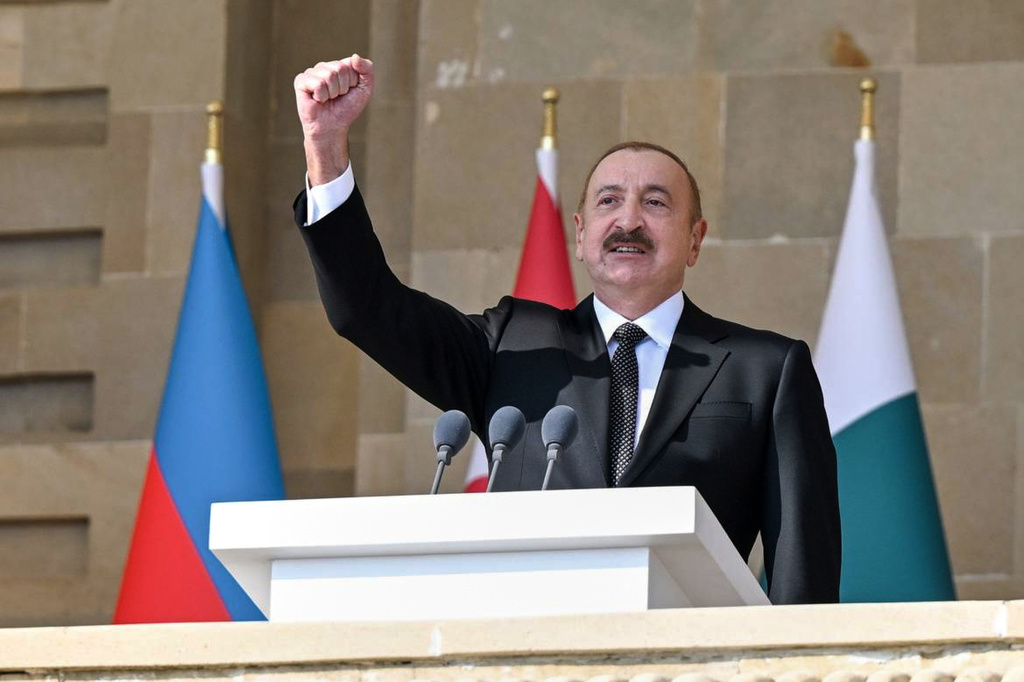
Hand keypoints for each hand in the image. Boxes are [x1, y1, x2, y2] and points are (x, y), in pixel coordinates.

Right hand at [294, 54, 374, 184]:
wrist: (333, 127)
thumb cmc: (347, 109)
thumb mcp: (365, 89)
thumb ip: (367, 70)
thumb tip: (354, 56)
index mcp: (339, 65)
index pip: (351, 64)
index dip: (353, 82)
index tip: (348, 92)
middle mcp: (325, 66)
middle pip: (340, 69)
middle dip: (342, 88)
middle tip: (336, 97)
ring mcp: (312, 73)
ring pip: (329, 76)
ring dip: (332, 93)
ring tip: (327, 99)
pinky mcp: (301, 81)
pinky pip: (317, 83)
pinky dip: (321, 96)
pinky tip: (317, 100)